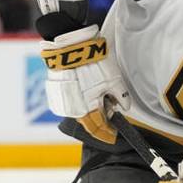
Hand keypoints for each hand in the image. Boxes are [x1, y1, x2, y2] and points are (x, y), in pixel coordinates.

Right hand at [41, 24, 128, 143]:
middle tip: (111, 113)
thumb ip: (121, 97)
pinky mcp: (57, 94)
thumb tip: (126, 108)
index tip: (114, 134)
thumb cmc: (93, 64)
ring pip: (81, 113)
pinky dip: (82, 102)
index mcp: (86, 110)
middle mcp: (72, 110)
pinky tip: (90, 92)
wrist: (70, 48)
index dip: (107, 133)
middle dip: (101, 121)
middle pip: (89, 122)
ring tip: (103, 98)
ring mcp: (63, 102)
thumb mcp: (114, 81)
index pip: (98, 129)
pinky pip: (72, 104)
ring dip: (92, 110)